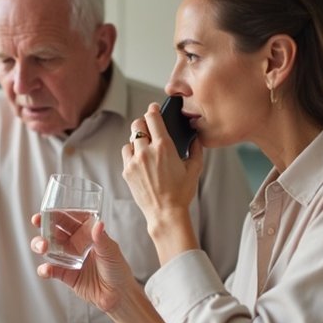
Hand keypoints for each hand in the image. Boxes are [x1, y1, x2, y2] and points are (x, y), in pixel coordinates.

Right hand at [30, 214, 140, 313]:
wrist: (118, 295)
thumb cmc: (118, 269)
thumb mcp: (111, 251)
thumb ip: (101, 239)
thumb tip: (98, 224)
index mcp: (85, 234)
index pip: (68, 219)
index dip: (56, 213)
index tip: (47, 209)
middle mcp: (75, 244)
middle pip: (54, 231)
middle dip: (43, 226)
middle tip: (37, 222)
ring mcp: (68, 259)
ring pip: (48, 248)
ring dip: (40, 245)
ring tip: (42, 247)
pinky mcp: (65, 275)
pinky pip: (51, 270)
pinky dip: (45, 269)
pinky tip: (46, 270)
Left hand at [123, 103, 203, 217]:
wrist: (165, 213)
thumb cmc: (181, 193)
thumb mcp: (195, 169)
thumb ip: (196, 149)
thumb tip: (194, 138)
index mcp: (164, 147)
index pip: (152, 118)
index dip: (153, 110)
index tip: (154, 109)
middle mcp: (146, 151)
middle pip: (137, 124)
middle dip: (143, 123)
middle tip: (149, 127)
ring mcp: (134, 162)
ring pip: (130, 140)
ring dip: (137, 139)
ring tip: (145, 147)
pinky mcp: (127, 172)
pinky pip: (126, 155)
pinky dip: (132, 153)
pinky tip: (141, 160)